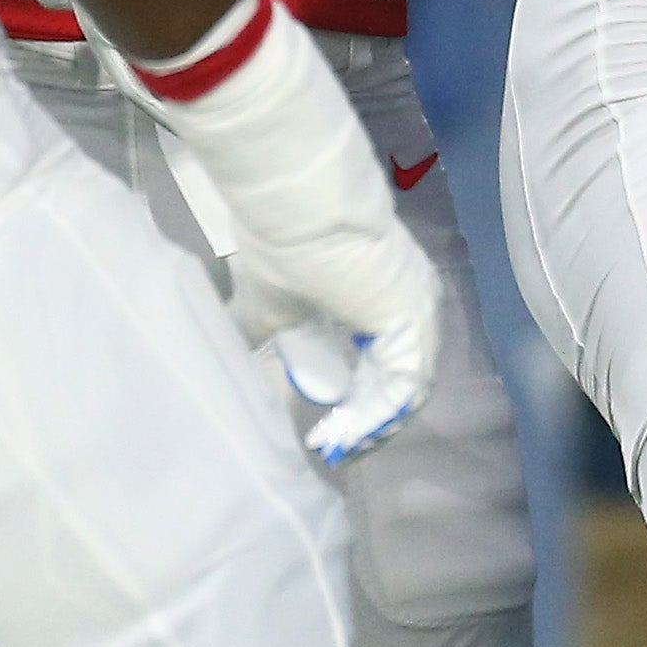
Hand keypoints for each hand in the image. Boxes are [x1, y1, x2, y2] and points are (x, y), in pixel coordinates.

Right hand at [109, 0, 442, 466]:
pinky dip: (377, 413)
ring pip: (404, 388)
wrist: (292, 202)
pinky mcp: (411, 315)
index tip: (327, 433)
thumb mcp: (268, 303)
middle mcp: (413, 302)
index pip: (388, 366)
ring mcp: (418, 308)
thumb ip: (265, 336)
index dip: (360, 404)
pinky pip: (404, 383)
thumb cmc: (281, 242)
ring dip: (371, 422)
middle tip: (333, 444)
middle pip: (400, 381)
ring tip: (336, 443)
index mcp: (386, 297)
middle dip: (366, 420)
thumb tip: (228, 367)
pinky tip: (346, 431)